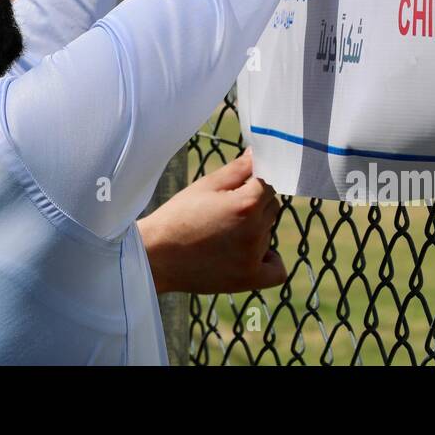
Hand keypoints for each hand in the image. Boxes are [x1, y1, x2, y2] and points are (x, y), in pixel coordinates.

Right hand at [138, 151, 286, 294]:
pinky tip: (251, 253)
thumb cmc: (178, 216)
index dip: (253, 183)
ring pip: (269, 233)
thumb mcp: (206, 185)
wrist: (157, 256)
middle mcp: (255, 231)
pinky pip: (277, 270)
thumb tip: (258, 154)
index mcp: (246, 204)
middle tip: (226, 211)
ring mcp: (253, 257)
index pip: (269, 184)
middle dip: (256, 204)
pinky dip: (269, 260)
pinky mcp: (249, 279)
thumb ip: (238, 169)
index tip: (236, 189)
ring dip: (256, 229)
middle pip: (272, 208)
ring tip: (224, 233)